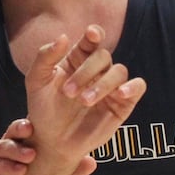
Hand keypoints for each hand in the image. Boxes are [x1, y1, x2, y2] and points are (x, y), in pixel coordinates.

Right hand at [0, 117, 99, 174]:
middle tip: (31, 129)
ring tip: (31, 155)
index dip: (35, 121)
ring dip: (16, 150)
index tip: (48, 118)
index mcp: (21, 144)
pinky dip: (7, 167)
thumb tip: (91, 162)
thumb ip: (66, 171)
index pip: (28, 127)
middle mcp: (7, 148)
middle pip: (12, 132)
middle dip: (21, 128)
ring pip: (2, 147)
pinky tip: (19, 171)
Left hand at [24, 25, 144, 173]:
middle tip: (68, 93)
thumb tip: (64, 37)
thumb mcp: (36, 81)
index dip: (94, 33)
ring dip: (102, 84)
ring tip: (84, 101)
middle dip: (86, 72)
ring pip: (119, 71)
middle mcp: (97, 70)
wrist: (51, 141)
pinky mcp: (122, 104)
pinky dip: (132, 87)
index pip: (91, 40)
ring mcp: (111, 86)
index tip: (91, 34)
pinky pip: (138, 87)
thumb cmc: (43, 109)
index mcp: (78, 59)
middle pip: (103, 56)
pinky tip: (119, 93)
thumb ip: (45, 57)